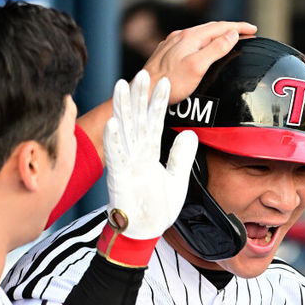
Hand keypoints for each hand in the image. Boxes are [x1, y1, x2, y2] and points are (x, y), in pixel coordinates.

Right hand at [100, 71, 196, 265]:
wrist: (144, 232)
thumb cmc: (157, 208)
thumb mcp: (176, 178)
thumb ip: (181, 155)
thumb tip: (190, 132)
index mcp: (149, 153)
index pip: (154, 121)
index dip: (159, 102)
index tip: (164, 81)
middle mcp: (136, 154)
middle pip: (137, 118)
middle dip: (138, 95)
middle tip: (142, 71)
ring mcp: (126, 164)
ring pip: (124, 130)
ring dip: (123, 108)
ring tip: (122, 85)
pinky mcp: (118, 177)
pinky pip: (116, 156)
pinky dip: (115, 140)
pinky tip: (114, 123)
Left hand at [143, 21, 256, 104]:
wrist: (145, 92)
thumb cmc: (170, 83)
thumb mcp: (198, 66)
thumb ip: (216, 49)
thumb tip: (231, 34)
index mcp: (190, 37)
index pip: (221, 27)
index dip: (239, 27)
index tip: (253, 29)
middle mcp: (181, 36)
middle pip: (211, 28)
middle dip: (230, 29)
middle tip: (246, 32)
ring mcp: (173, 44)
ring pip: (200, 34)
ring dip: (217, 35)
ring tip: (228, 39)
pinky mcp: (168, 53)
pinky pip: (191, 42)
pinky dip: (204, 42)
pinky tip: (204, 48)